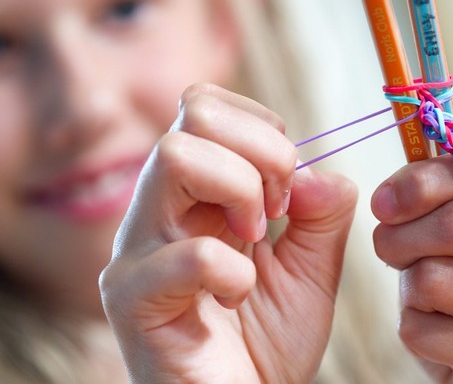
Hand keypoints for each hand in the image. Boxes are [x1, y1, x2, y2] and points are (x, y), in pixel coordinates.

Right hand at [100, 83, 357, 382]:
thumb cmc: (262, 347)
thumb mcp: (310, 270)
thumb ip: (320, 214)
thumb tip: (315, 168)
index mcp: (189, 194)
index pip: (205, 105)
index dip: (260, 128)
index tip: (286, 186)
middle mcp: (155, 209)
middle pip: (192, 114)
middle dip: (260, 150)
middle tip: (276, 210)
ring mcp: (136, 250)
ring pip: (175, 155)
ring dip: (240, 190)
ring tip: (254, 242)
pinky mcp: (132, 300)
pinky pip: (188, 253)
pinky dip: (233, 272)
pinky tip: (236, 298)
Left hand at [372, 153, 452, 382]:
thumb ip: (445, 198)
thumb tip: (406, 144)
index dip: (421, 178)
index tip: (383, 201)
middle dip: (400, 237)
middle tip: (388, 251)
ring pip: (434, 279)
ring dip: (410, 292)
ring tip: (426, 301)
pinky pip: (427, 331)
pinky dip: (415, 335)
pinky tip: (443, 341)